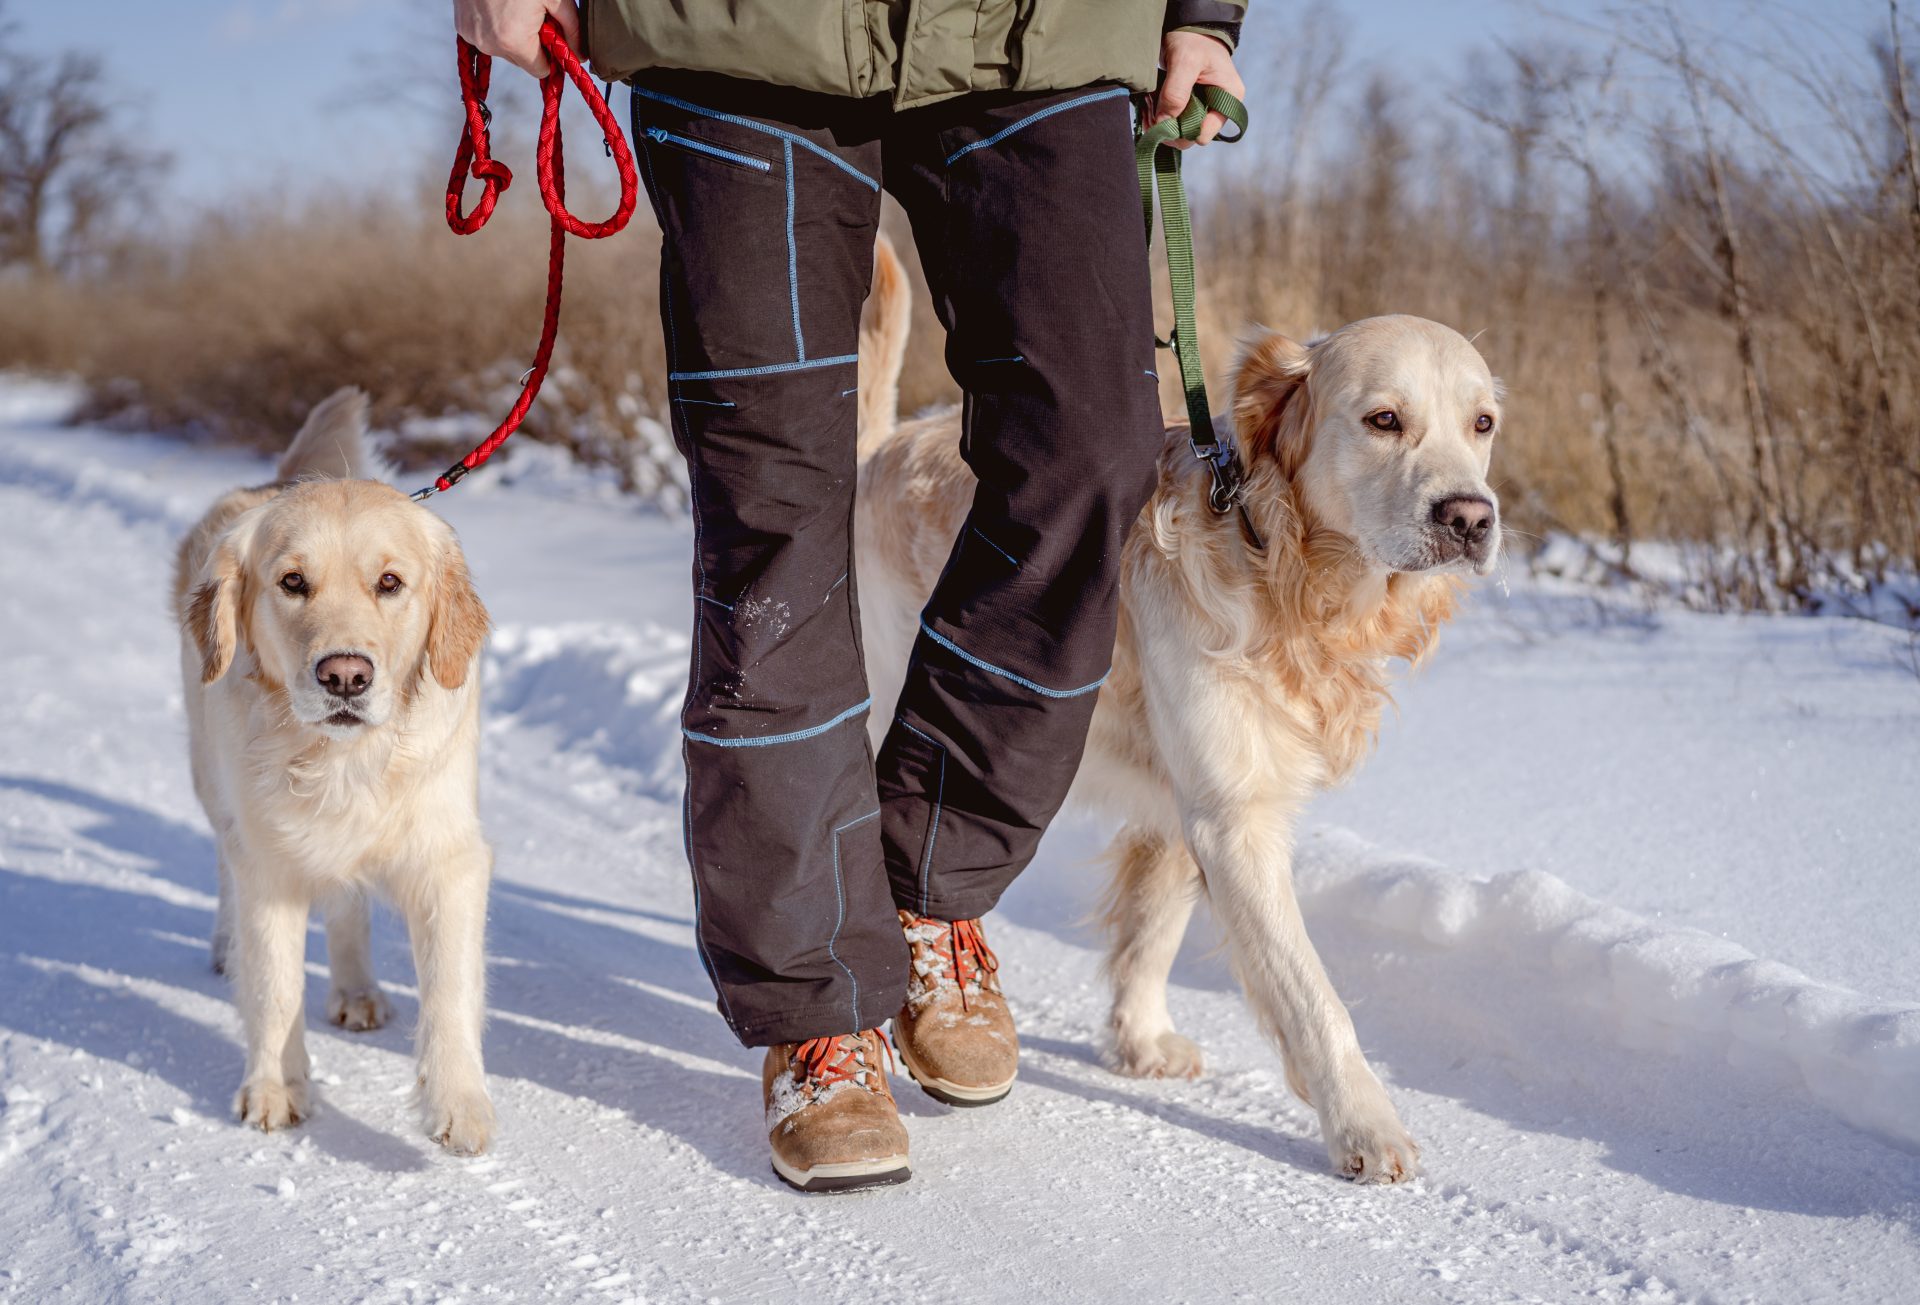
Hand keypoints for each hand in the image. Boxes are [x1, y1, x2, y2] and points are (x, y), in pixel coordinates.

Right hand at [454, 0, 581, 78]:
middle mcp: (489, 45)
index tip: (553, 37)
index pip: (541, 70)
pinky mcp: (461, 27)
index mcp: (514, 42)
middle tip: (534, 16)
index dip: (551, 55)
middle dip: (532, 43)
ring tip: (514, 7)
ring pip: (504, 50)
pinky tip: (499, 6)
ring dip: (513, 35)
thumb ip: (572, 30)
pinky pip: (487, 37)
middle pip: (522, 61)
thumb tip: (580, 57)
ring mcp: (472, 36)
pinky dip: (496, 27)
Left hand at [1150, 30, 1245, 149]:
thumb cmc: (1194, 40)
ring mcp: (1205, 108)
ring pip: (1180, 131)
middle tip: (1150, 116)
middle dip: (1169, 129)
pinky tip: (1150, 106)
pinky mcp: (1190, 106)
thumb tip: (1164, 123)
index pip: (1203, 134)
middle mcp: (1219, 108)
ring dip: (1161, 124)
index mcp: (1228, 99)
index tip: (1161, 120)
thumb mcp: (1186, 61)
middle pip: (1190, 135)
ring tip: (1148, 108)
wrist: (1189, 28)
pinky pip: (1174, 121)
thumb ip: (1176, 92)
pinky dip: (1160, 117)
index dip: (1181, 131)